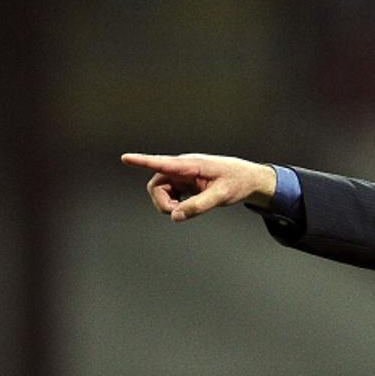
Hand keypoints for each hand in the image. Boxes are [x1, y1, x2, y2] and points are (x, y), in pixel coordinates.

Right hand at [121, 152, 277, 222]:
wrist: (248, 178)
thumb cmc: (237, 182)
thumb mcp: (221, 196)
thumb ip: (198, 206)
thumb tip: (175, 217)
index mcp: (191, 165)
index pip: (164, 164)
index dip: (143, 162)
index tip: (126, 158)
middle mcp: (182, 168)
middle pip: (156, 185)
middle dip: (162, 203)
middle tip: (179, 213)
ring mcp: (182, 175)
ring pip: (161, 192)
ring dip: (169, 204)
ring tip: (188, 208)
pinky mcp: (184, 182)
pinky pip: (169, 195)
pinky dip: (175, 204)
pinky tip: (188, 205)